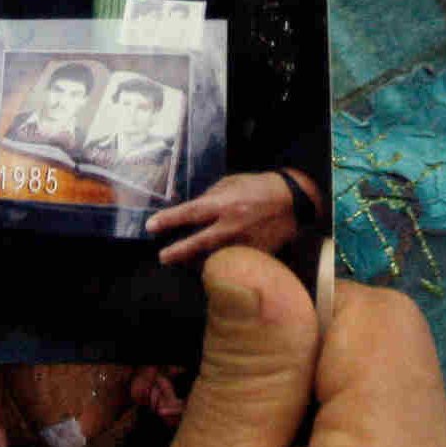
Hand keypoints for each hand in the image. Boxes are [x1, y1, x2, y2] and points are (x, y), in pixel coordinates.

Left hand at [147, 171, 309, 264]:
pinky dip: (220, 263)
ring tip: (186, 260)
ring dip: (197, 260)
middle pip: (197, 244)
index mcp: (224, 203)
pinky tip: (213, 262)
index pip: (190, 213)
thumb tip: (194, 209)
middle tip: (162, 257)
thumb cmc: (259, 187)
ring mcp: (243, 243)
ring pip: (212, 258)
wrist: (293, 202)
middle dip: (177, 252)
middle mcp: (231, 225)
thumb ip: (211, 196)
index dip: (169, 220)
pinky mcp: (255, 256)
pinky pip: (231, 264)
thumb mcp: (232, 182)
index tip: (151, 226)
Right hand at [151, 246, 445, 446]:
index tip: (243, 373)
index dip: (301, 321)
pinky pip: (404, 444)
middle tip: (247, 438)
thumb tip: (250, 259)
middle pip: (391, 351)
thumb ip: (244, 370)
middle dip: (313, 366)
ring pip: (394, 397)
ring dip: (331, 411)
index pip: (376, 313)